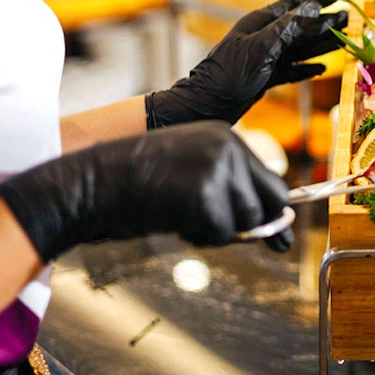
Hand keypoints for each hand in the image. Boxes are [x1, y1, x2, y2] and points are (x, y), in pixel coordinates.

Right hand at [0, 121, 293, 261]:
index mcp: (225, 136)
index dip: (272, 211)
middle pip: (271, 200)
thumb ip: (230, 190)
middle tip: (228, 233)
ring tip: (183, 218)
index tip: (278, 234)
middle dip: (256, 224)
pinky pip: (223, 234)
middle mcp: (228, 146)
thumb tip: (276, 229)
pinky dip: (202, 238)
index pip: (270, 179)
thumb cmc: (137, 183)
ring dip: (220, 231)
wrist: (95, 182)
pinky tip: (174, 222)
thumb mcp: (190, 173)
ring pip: (248, 220)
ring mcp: (219, 169)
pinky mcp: (206, 196)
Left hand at [146, 0, 347, 127]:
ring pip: (299, 48)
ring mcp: (265, 58)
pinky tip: (321, 69)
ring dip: (321, 44)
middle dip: (324, 23)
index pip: (292, 6)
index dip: (315, 0)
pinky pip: (292, 70)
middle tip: (349, 19)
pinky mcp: (266, 77)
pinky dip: (307, 68)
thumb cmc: (229, 74)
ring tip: (344, 40)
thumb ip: (287, 28)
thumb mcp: (261, 48)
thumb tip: (312, 7)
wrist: (208, 104)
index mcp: (260, 23)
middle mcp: (264, 37)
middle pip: (300, 27)